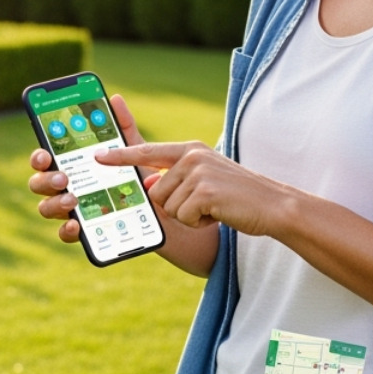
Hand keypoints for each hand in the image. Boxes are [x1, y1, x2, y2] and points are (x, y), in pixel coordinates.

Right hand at [28, 93, 153, 245]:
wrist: (167, 211)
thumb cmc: (145, 177)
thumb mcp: (137, 151)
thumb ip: (124, 127)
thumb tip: (115, 99)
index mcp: (74, 164)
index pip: (47, 157)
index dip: (39, 155)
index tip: (45, 154)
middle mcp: (67, 187)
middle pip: (40, 182)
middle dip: (45, 179)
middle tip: (63, 177)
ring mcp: (73, 210)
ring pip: (46, 207)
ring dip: (53, 203)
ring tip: (72, 199)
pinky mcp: (85, 232)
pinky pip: (65, 233)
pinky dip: (67, 230)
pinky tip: (77, 225)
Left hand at [95, 141, 293, 236]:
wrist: (275, 207)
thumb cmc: (238, 198)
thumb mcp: (205, 181)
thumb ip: (176, 179)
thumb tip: (148, 183)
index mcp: (190, 150)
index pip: (147, 150)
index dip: (120, 154)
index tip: (97, 156)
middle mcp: (192, 156)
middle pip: (155, 191)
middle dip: (176, 207)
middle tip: (206, 206)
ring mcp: (198, 172)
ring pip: (167, 206)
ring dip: (189, 217)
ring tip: (215, 209)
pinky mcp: (205, 191)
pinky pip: (183, 217)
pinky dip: (199, 223)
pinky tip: (218, 216)